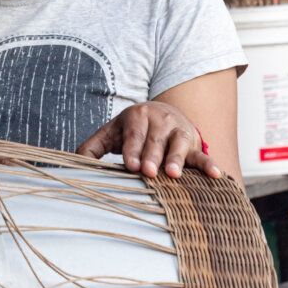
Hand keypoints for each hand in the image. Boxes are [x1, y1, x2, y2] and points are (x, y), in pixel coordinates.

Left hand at [76, 102, 221, 179]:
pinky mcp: (193, 144)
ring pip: (178, 145)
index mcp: (137, 117)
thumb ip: (92, 148)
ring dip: (177, 159)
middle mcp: (159, 121)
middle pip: (155, 141)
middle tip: (149, 172)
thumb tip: (71, 164)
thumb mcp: (110, 133)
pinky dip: (209, 165)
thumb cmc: (131, 129)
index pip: (133, 135)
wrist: (161, 112)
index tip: (130, 166)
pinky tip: (216, 175)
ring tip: (173, 174)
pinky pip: (202, 154)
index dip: (132, 150)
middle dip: (152, 156)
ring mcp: (178, 132)